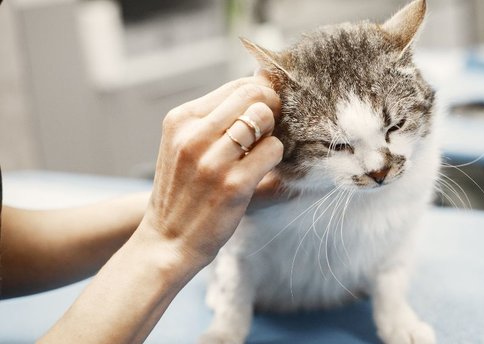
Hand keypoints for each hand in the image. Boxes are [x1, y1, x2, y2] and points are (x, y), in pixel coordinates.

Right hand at [140, 76, 282, 266]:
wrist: (167, 241)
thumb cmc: (184, 190)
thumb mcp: (185, 145)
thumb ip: (217, 117)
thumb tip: (262, 79)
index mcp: (180, 119)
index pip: (237, 87)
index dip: (261, 95)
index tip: (265, 113)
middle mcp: (193, 135)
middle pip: (253, 96)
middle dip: (272, 108)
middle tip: (269, 131)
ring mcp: (212, 160)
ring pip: (264, 119)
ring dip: (272, 134)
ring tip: (260, 152)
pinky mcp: (233, 184)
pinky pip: (273, 150)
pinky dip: (275, 157)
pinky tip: (263, 170)